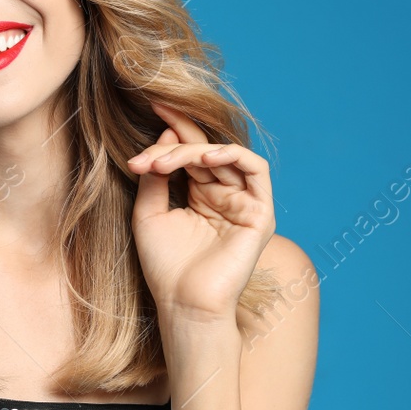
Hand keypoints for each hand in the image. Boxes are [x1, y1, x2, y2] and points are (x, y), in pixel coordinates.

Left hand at [127, 100, 274, 323]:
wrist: (184, 304)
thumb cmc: (165, 267)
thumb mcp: (150, 213)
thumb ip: (156, 177)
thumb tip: (164, 137)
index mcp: (200, 196)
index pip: (189, 153)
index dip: (174, 128)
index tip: (150, 104)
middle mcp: (224, 196)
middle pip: (204, 150)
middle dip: (175, 141)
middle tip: (149, 143)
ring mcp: (244, 203)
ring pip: (224, 156)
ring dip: (193, 152)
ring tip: (164, 162)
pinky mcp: (261, 212)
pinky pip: (255, 169)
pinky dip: (230, 155)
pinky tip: (203, 159)